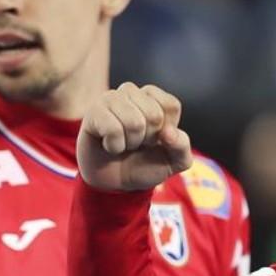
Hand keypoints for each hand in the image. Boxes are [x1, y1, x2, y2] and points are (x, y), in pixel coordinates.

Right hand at [77, 82, 192, 190]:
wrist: (115, 183)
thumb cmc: (145, 165)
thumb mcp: (173, 161)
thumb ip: (181, 146)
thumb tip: (168, 132)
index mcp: (153, 97)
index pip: (170, 105)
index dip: (167, 132)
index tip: (157, 140)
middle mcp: (131, 92)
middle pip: (153, 115)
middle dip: (148, 139)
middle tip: (137, 143)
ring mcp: (110, 99)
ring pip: (134, 122)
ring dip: (131, 143)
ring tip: (124, 144)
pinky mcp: (93, 111)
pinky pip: (113, 129)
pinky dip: (114, 146)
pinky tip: (109, 145)